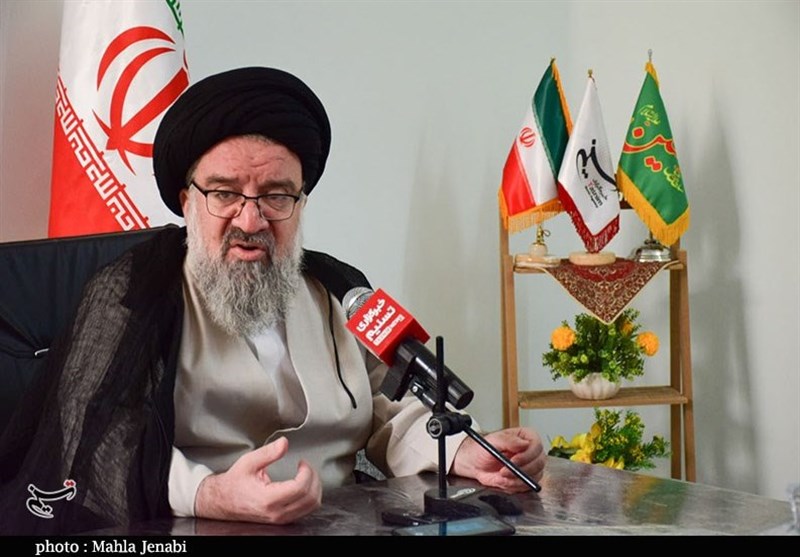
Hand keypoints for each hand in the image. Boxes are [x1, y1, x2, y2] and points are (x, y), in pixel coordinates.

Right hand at [194, 436, 321, 523]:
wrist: (223, 501)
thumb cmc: (234, 483)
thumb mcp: (248, 462)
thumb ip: (268, 452)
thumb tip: (284, 443)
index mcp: (268, 499)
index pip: (300, 488)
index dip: (306, 472)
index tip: (302, 462)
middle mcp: (276, 512)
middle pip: (310, 498)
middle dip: (313, 478)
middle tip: (306, 466)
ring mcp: (280, 519)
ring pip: (311, 506)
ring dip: (314, 488)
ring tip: (306, 474)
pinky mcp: (282, 520)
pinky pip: (305, 510)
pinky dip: (309, 496)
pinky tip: (302, 485)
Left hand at [450, 427, 544, 492]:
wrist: (476, 463)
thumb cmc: (484, 449)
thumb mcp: (493, 440)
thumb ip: (508, 441)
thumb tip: (524, 444)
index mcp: (527, 437)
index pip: (537, 446)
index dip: (526, 456)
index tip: (513, 461)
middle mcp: (532, 451)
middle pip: (539, 463)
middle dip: (521, 470)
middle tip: (504, 472)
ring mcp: (531, 466)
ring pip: (533, 477)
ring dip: (515, 479)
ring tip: (500, 475)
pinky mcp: (527, 479)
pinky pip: (526, 487)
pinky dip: (513, 485)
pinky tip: (503, 479)